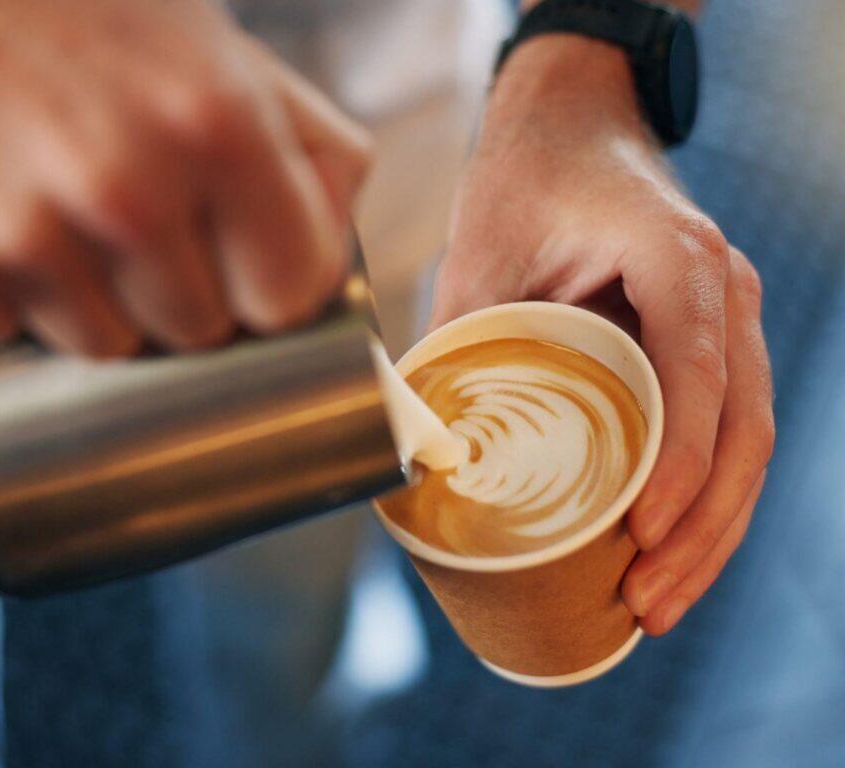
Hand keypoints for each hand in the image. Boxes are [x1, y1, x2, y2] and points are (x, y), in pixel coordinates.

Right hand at [0, 0, 368, 355]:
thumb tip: (336, 248)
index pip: (289, 295)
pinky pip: (8, 337)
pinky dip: (5, 300)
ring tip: (56, 214)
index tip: (241, 267)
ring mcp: (25, 236)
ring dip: (93, 304)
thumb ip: (307, 142)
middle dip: (179, 293)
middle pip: (198, 332)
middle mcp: (127, 187)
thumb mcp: (213, 45)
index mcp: (218, 124)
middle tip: (132, 220)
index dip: (268, 286)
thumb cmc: (74, 13)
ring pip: (106, 347)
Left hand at [432, 37, 773, 634]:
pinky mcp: (710, 347)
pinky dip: (707, 500)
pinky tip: (671, 556)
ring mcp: (727, 321)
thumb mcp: (479, 255)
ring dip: (712, 531)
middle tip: (646, 602)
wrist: (571, 124)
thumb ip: (456, 344)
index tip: (641, 533)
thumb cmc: (525, 181)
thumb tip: (415, 457)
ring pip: (748, 442)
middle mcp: (722, 292)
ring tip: (658, 606)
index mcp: (673, 257)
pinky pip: (729, 433)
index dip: (680, 461)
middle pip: (743, 428)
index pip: (698, 370)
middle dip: (701, 528)